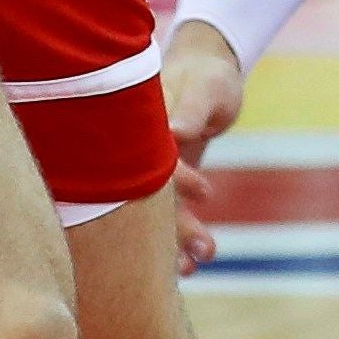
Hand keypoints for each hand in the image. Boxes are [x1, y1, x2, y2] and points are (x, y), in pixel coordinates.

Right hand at [159, 22, 245, 276]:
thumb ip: (191, 109)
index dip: (169, 182)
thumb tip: (176, 132)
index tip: (205, 191)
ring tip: (199, 264)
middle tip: (201, 254)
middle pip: (140, 199)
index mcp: (134, 129)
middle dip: (169, 228)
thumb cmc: (207, 78)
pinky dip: (176, 239)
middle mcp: (130, 157)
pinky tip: (194, 263)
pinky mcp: (157, 188)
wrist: (207, 75)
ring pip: (150, 215)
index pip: (140, 162)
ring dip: (174, 241)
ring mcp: (141, 175)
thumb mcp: (205, 88)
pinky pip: (161, 218)